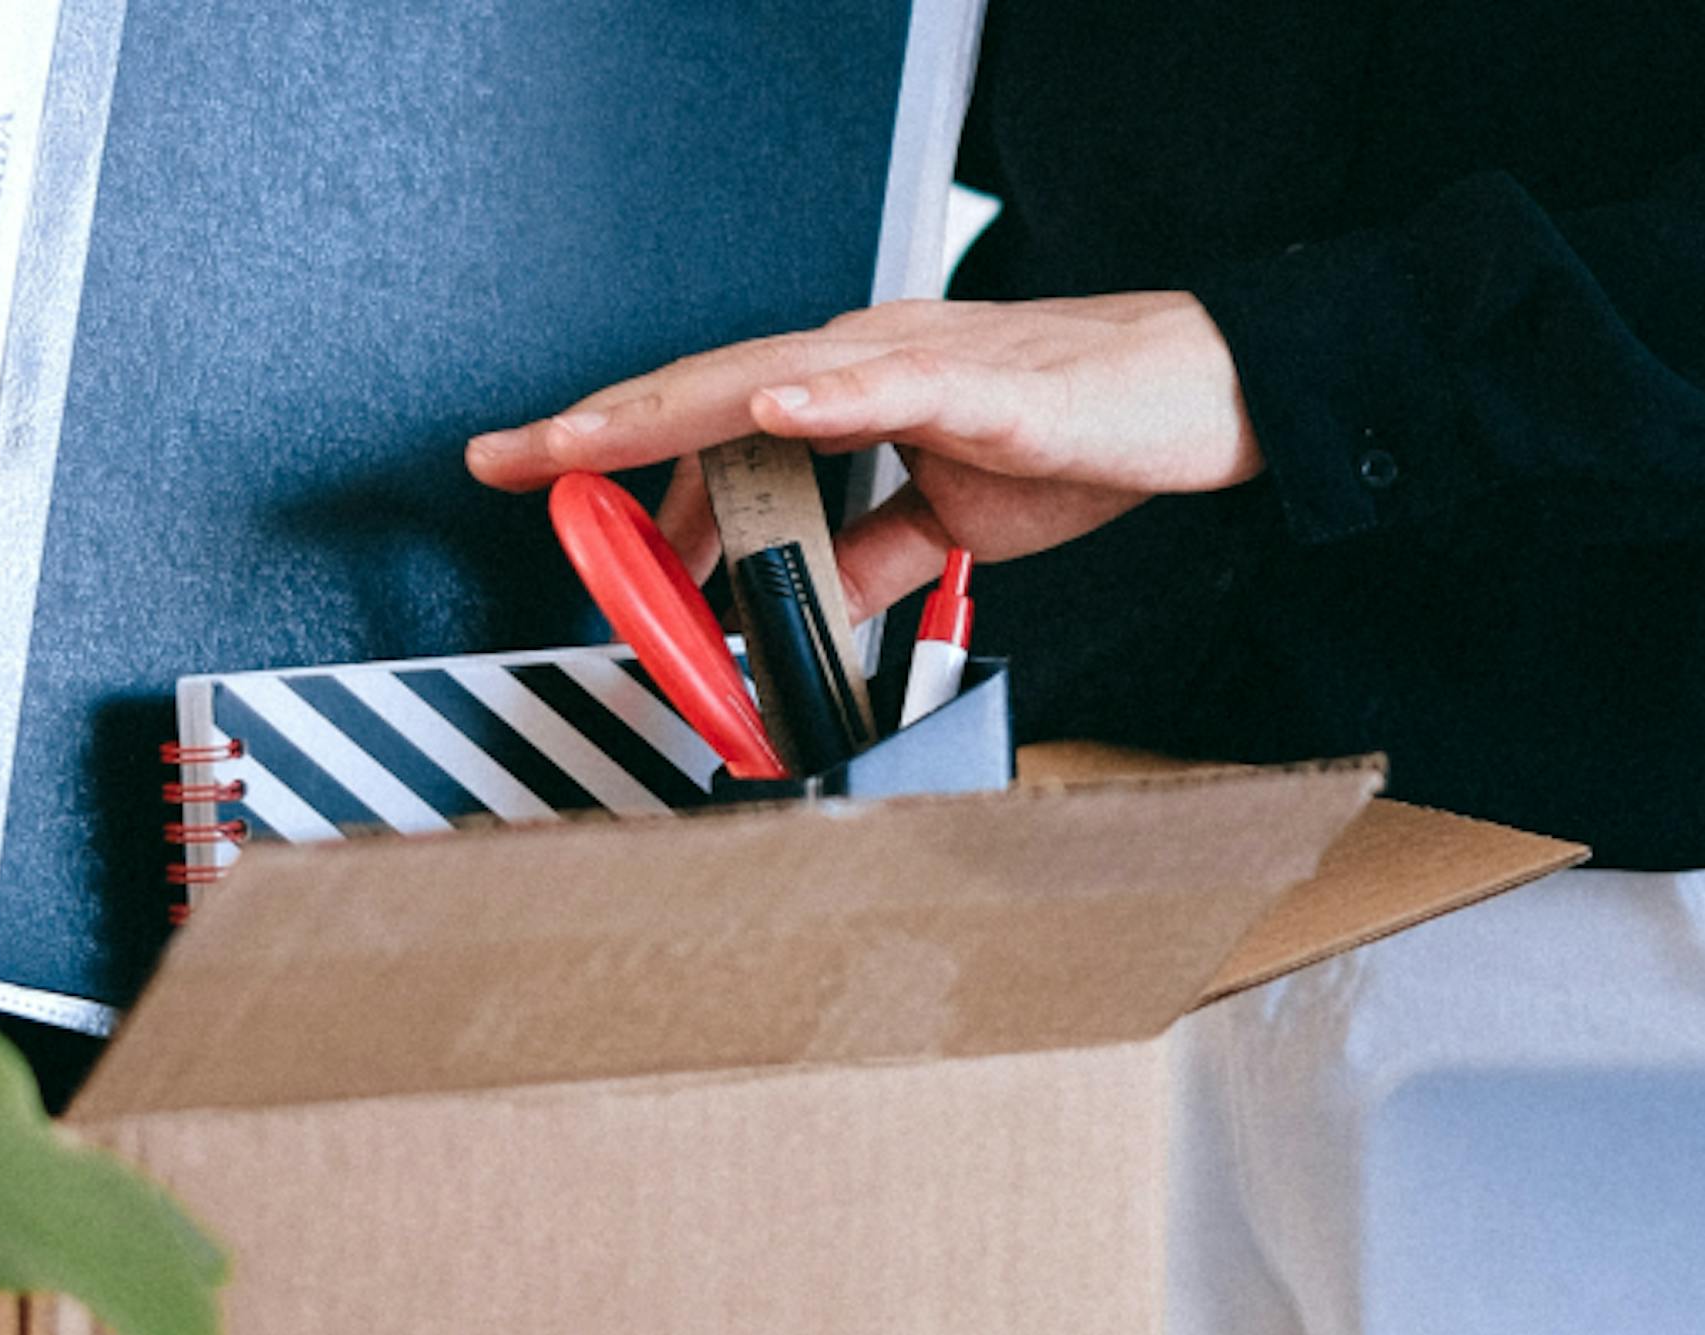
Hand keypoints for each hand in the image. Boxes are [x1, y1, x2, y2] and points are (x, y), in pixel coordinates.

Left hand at [465, 292, 1263, 617]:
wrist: (1202, 392)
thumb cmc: (1083, 432)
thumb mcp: (951, 520)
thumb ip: (868, 557)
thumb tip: (794, 604)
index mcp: (849, 391)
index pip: (709, 419)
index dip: (616, 448)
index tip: (531, 477)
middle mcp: (863, 361)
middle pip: (701, 391)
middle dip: (594, 429)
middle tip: (501, 460)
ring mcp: (917, 365)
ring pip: (765, 379)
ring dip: (667, 413)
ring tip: (580, 441)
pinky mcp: (985, 386)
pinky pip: (888, 385)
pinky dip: (819, 396)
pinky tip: (763, 406)